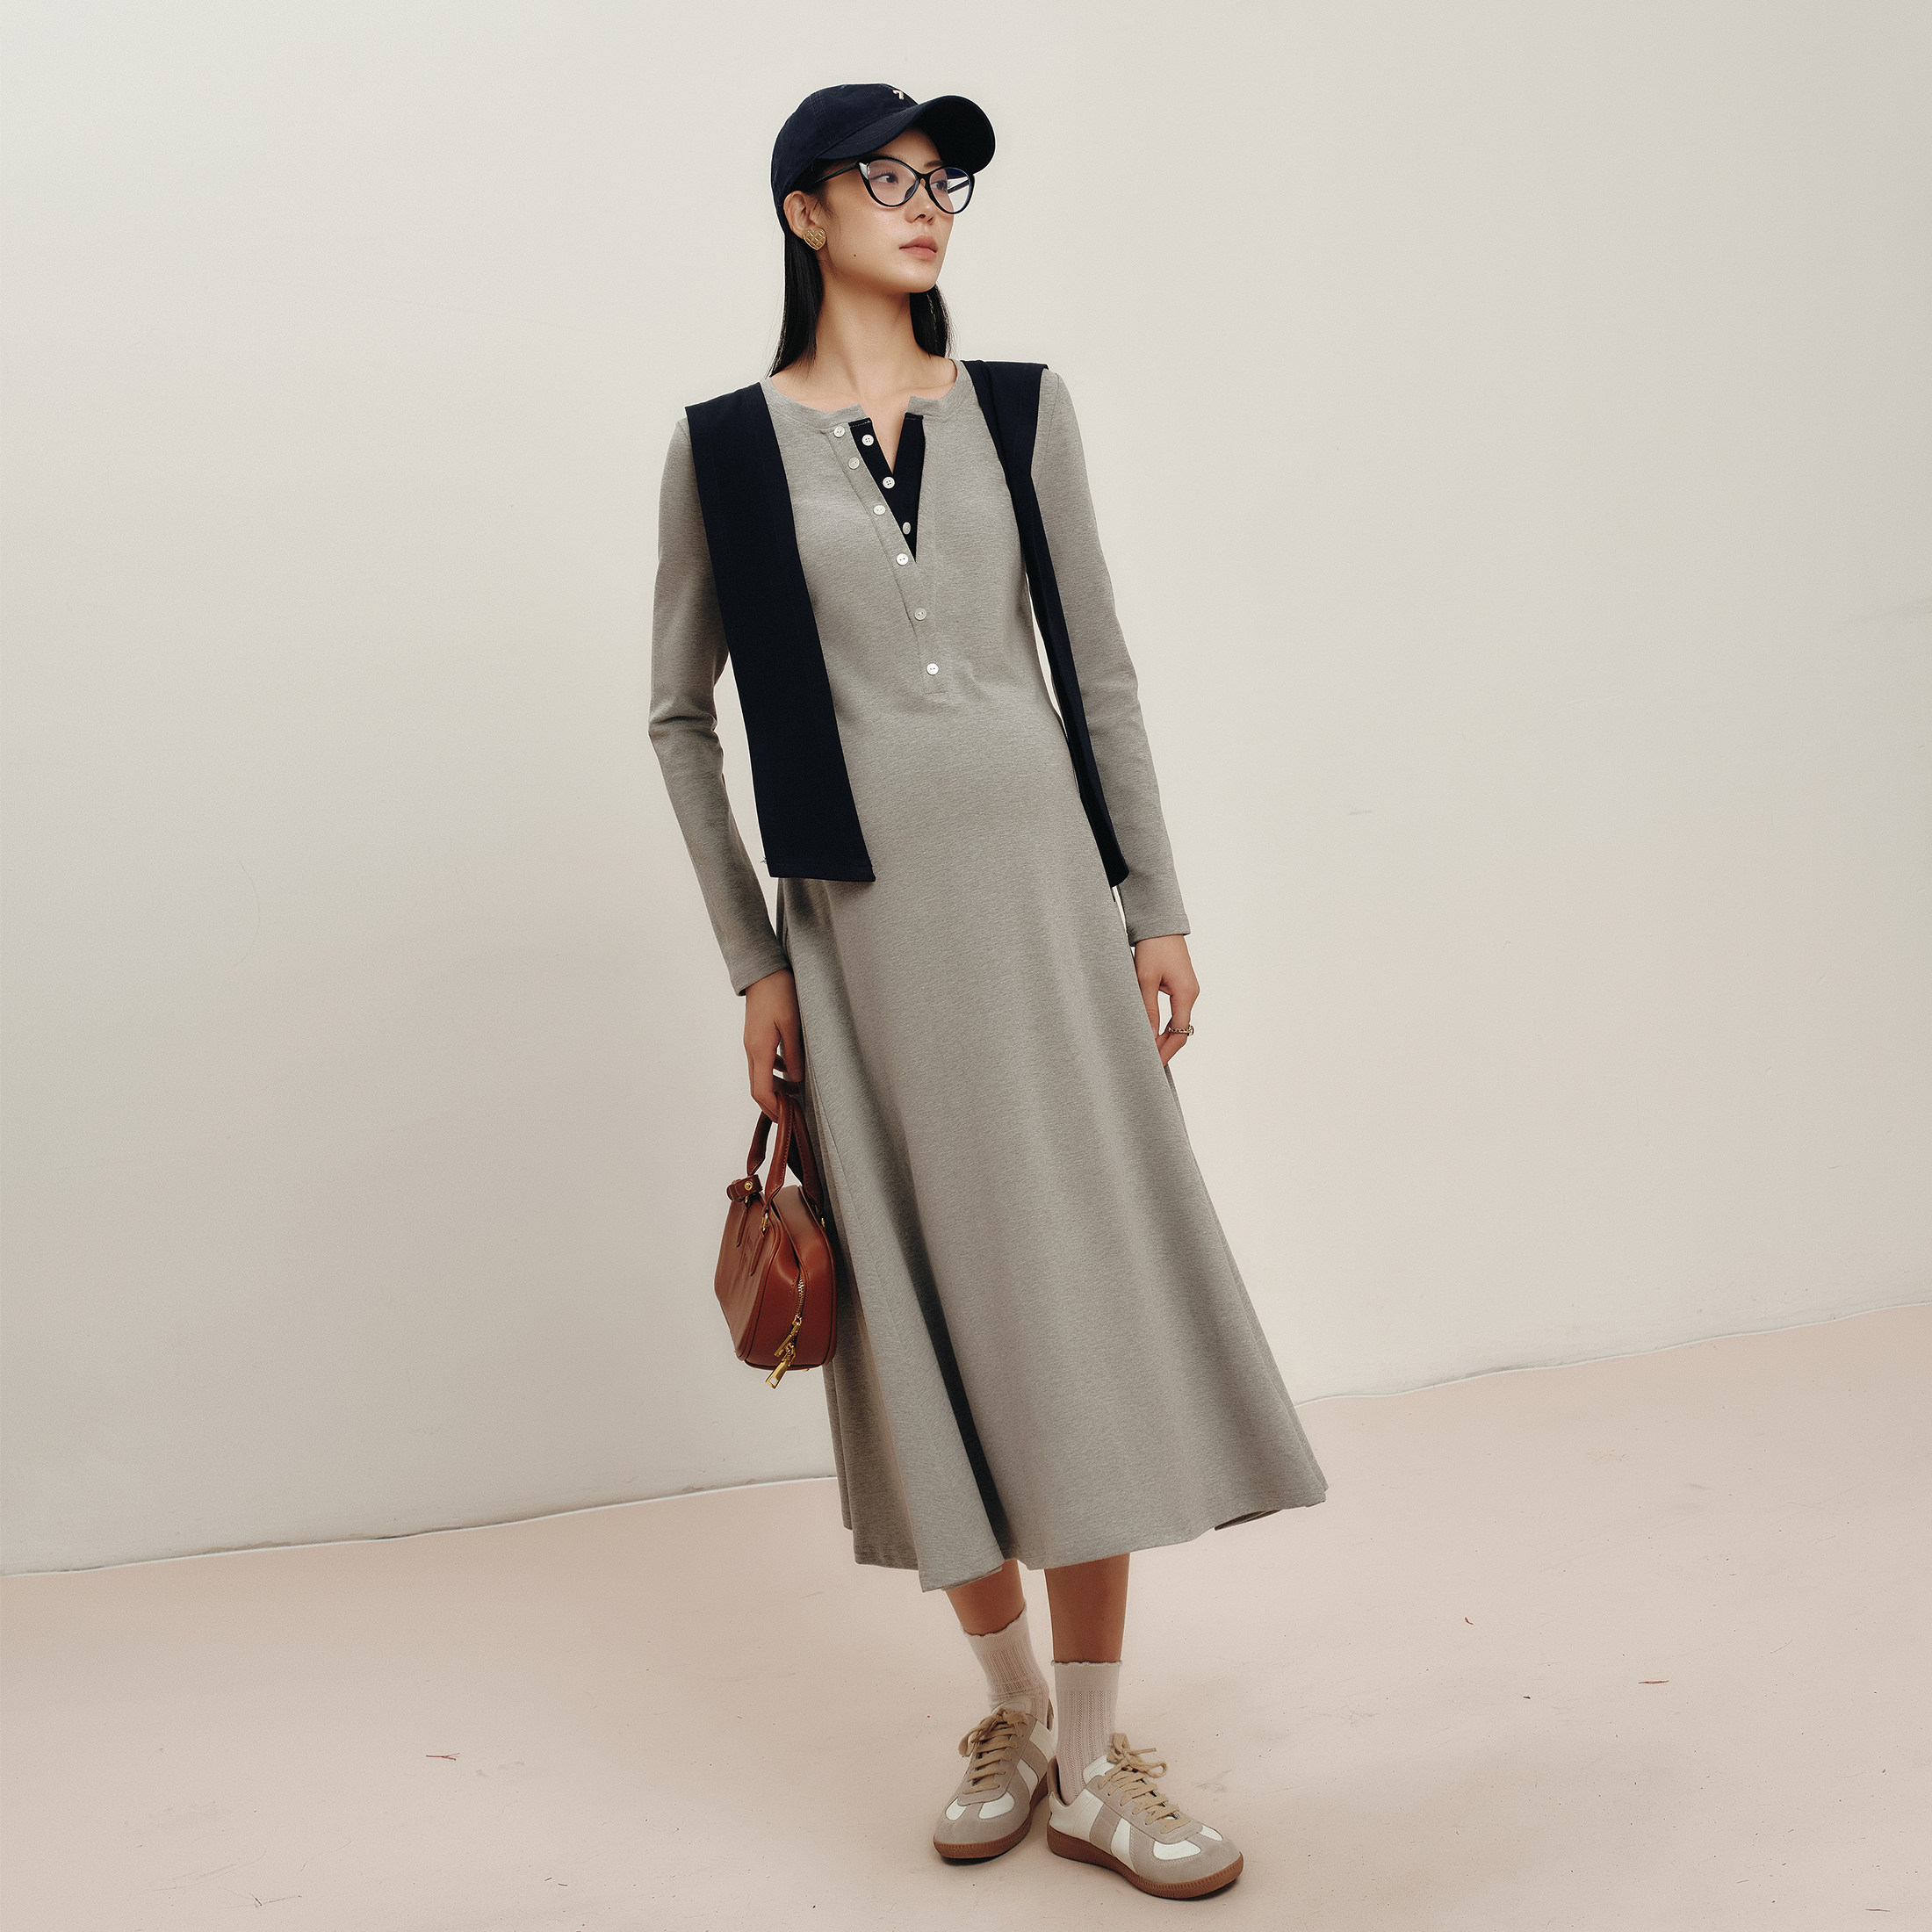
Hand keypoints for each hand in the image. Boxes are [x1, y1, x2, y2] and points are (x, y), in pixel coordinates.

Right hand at [743, 967, 802, 1119]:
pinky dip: (774, 1072)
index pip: (761, 1090)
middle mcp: (751, 1049)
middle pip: (757, 1087)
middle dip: (772, 1104)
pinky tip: (789, 1070)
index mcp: (759, 1049)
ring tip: (794, 1095)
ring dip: (774, 1088)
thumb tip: (795, 1080)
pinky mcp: (755, 1036)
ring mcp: (751, 1042)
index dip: (772, 1108)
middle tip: (790, 1115)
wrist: (763, 971)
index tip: (786, 1119)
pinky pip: (762, 1061)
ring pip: (759, 1075)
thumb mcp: (793, 1024)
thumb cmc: (780, 993)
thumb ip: (793, 1054)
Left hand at [1133, 934, 1197, 1066]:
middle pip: (1181, 1030)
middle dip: (1165, 1047)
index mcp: (1186, 994)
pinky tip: (1152, 1031)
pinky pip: (1175, 1011)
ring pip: (1177, 1022)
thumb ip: (1148, 1009)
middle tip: (1147, 1061)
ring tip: (1147, 1050)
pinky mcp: (1180, 985)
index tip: (1153, 1064)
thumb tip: (1150, 1035)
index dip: (1166, 1051)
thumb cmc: (1153, 948)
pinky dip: (1165, 1024)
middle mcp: (1191, 994)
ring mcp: (1187, 990)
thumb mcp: (1145, 979)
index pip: (1179, 1033)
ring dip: (1164, 1036)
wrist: (1160, 925)